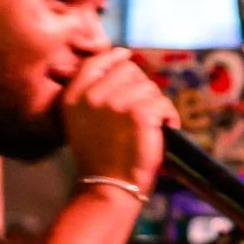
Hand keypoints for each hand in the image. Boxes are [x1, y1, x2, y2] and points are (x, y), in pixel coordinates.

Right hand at [62, 49, 181, 195]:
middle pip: (129, 70)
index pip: (97, 61)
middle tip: (140, 114)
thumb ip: (90, 92)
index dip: (115, 57)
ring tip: (149, 128)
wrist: (109, 187)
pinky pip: (164, 103)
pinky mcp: (140, 113)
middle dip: (140, 88)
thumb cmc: (100, 157)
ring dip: (155, 105)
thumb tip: (114, 59)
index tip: (125, 56)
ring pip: (149, 87)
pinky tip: (163, 130)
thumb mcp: (82, 121)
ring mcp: (116, 103)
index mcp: (74, 96)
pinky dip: (169, 117)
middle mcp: (92, 96)